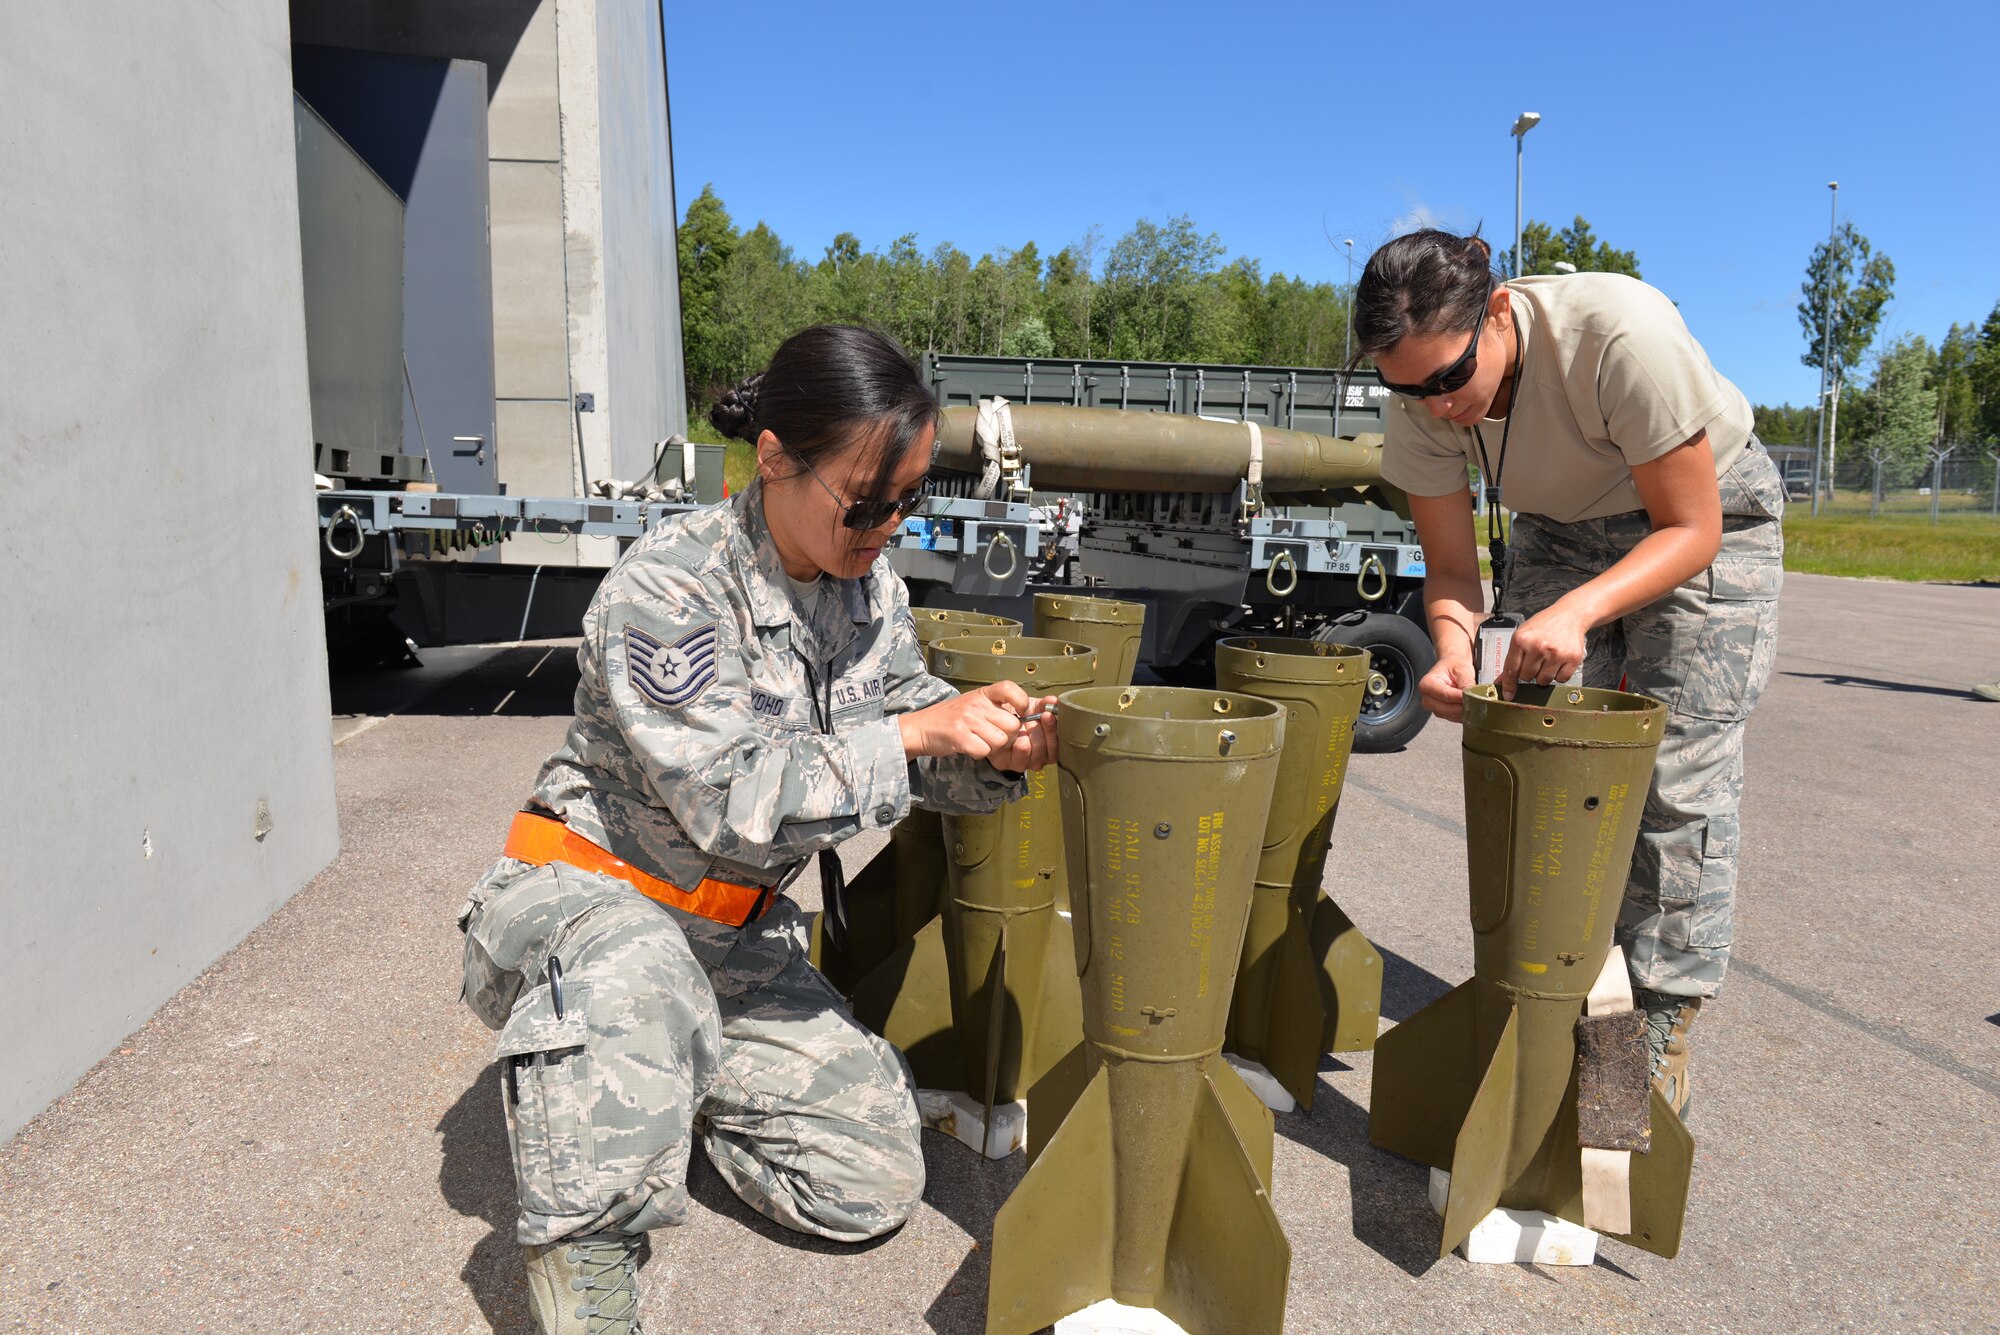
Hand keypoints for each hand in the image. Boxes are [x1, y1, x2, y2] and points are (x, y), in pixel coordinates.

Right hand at [899, 684, 1059, 768]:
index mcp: (982, 694)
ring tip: (979, 741)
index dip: (1021, 702)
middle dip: (1007, 736)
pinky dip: (979, 753)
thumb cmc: (950, 718)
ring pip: (1001, 741)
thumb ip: (995, 708)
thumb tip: (1024, 719)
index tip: (1019, 713)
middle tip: (993, 737)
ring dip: (993, 747)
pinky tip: (969, 747)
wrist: (920, 728)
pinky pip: (984, 751)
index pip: (1010, 688)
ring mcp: (967, 719)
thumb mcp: (973, 704)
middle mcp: (976, 704)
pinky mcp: (960, 737)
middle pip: (1012, 725)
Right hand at [1419, 652, 1476, 722]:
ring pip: (1452, 715)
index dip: (1461, 698)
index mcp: (1427, 684)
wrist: (1452, 666)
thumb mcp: (1462, 669)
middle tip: (1477, 701)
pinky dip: (1462, 714)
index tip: (1473, 697)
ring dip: (1464, 711)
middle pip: (1448, 709)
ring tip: (1472, 701)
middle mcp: (1427, 697)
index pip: (1446, 695)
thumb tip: (1473, 696)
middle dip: (1464, 706)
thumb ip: (1467, 682)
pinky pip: (1453, 718)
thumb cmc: (1454, 665)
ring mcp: (1433, 707)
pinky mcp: (1440, 713)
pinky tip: (1468, 705)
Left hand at [1498, 604, 1588, 699]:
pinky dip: (1559, 674)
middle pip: (1527, 677)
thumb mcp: (1523, 635)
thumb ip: (1513, 657)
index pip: (1511, 669)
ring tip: (1547, 660)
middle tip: (1536, 661)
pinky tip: (1559, 661)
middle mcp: (1538, 647)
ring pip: (1543, 681)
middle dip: (1529, 673)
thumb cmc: (1544, 626)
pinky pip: (1561, 679)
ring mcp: (1556, 653)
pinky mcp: (1572, 659)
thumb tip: (1502, 681)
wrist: (1570, 615)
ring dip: (1544, 675)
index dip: (1508, 685)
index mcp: (1521, 640)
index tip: (1508, 696)